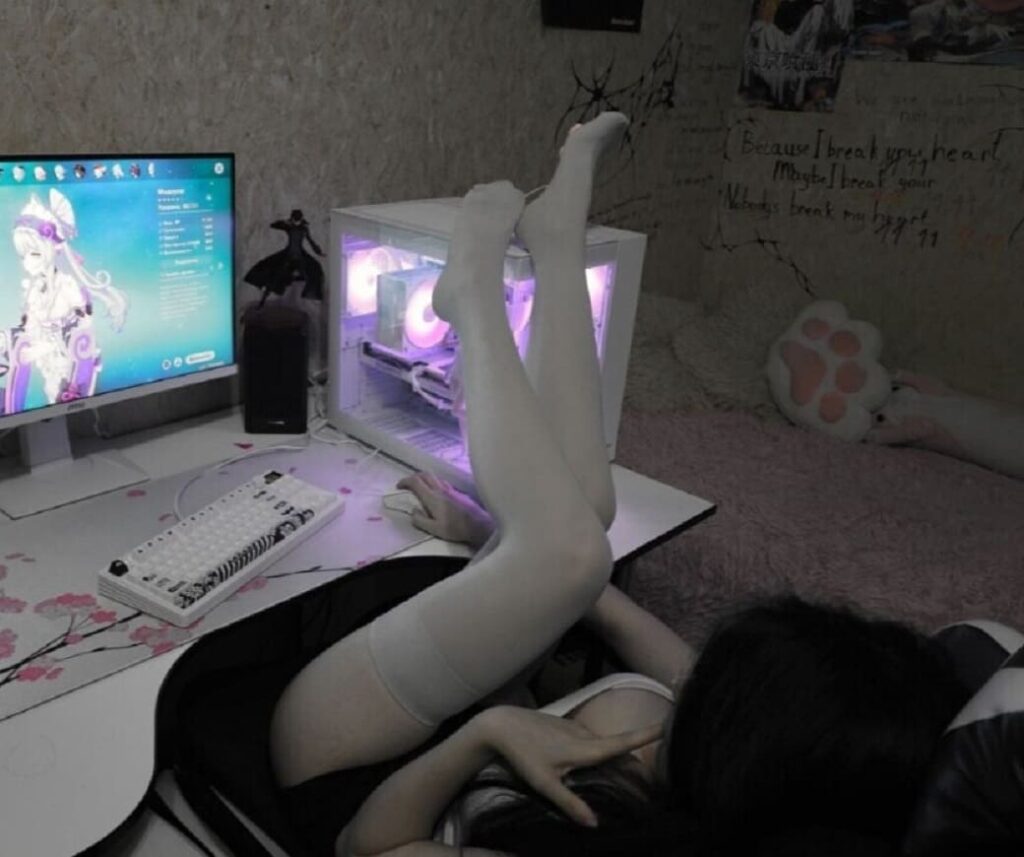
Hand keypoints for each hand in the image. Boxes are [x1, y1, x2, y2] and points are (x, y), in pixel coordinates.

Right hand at [396, 472, 494, 546]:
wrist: (480, 526)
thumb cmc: (456, 529)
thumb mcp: (434, 529)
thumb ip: (420, 520)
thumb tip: (413, 511)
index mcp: (433, 497)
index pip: (416, 482)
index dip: (405, 481)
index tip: (399, 486)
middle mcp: (441, 490)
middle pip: (425, 474)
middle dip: (414, 476)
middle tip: (408, 484)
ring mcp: (451, 490)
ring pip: (435, 477)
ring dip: (425, 479)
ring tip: (420, 488)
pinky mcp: (459, 493)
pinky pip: (443, 483)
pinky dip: (435, 484)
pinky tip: (437, 493)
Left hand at [476, 706, 662, 827]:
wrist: (501, 725)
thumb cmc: (524, 755)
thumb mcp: (546, 784)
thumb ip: (570, 803)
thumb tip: (595, 824)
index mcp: (584, 748)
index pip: (622, 743)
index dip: (646, 735)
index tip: (668, 725)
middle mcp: (584, 734)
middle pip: (617, 747)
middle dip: (633, 760)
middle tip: (648, 779)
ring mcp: (574, 728)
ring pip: (601, 743)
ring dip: (615, 756)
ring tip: (627, 775)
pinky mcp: (565, 726)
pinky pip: (589, 740)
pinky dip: (599, 750)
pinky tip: (595, 762)